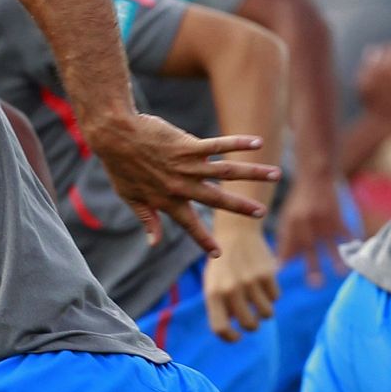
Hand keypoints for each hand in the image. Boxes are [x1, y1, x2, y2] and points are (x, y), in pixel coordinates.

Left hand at [84, 112, 279, 256]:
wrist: (114, 136)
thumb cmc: (120, 166)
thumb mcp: (130, 198)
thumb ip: (147, 220)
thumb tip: (154, 244)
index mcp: (167, 201)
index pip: (190, 225)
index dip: (203, 240)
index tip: (218, 254)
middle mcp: (181, 186)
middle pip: (217, 199)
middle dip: (241, 207)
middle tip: (262, 214)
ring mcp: (186, 165)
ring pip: (226, 172)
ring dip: (252, 173)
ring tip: (276, 174)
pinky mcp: (188, 145)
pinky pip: (218, 145)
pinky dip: (238, 143)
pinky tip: (257, 143)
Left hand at [203, 227, 278, 341]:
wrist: (235, 233)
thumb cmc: (222, 263)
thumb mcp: (212, 283)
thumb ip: (219, 306)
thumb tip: (233, 329)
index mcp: (213, 293)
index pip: (220, 328)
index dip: (230, 338)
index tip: (237, 337)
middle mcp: (231, 289)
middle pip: (249, 325)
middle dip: (252, 325)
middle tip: (252, 319)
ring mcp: (250, 282)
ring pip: (267, 314)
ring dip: (264, 311)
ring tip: (258, 300)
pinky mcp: (267, 274)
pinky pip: (276, 297)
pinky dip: (272, 295)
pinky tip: (264, 283)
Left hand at [275, 173, 348, 287]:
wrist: (314, 174)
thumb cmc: (299, 202)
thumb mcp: (287, 218)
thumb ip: (285, 241)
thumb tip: (280, 267)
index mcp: (290, 223)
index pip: (285, 244)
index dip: (282, 258)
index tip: (277, 274)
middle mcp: (305, 222)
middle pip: (308, 246)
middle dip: (312, 266)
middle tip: (315, 285)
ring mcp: (323, 219)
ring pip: (330, 242)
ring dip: (337, 258)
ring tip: (342, 274)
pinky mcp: (337, 215)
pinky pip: (346, 231)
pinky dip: (352, 241)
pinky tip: (357, 253)